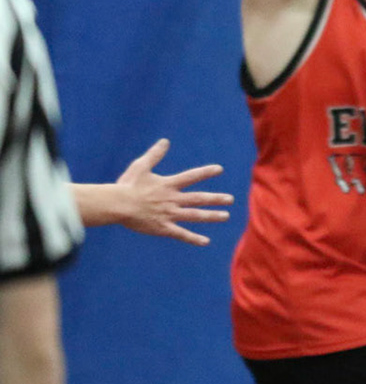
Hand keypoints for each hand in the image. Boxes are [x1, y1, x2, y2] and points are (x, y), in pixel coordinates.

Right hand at [108, 139, 231, 244]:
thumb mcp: (141, 166)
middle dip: (216, 199)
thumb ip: (155, 154)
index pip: (191, 176)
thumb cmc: (127, 185)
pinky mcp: (162, 227)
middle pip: (199, 199)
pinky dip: (193, 238)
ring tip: (226, 216)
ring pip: (195, 215)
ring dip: (211, 216)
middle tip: (230, 199)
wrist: (117, 205)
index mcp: (168, 185)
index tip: (219, 169)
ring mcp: (169, 214)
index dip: (206, 172)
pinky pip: (181, 234)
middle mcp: (172, 199)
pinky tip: (206, 241)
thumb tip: (165, 141)